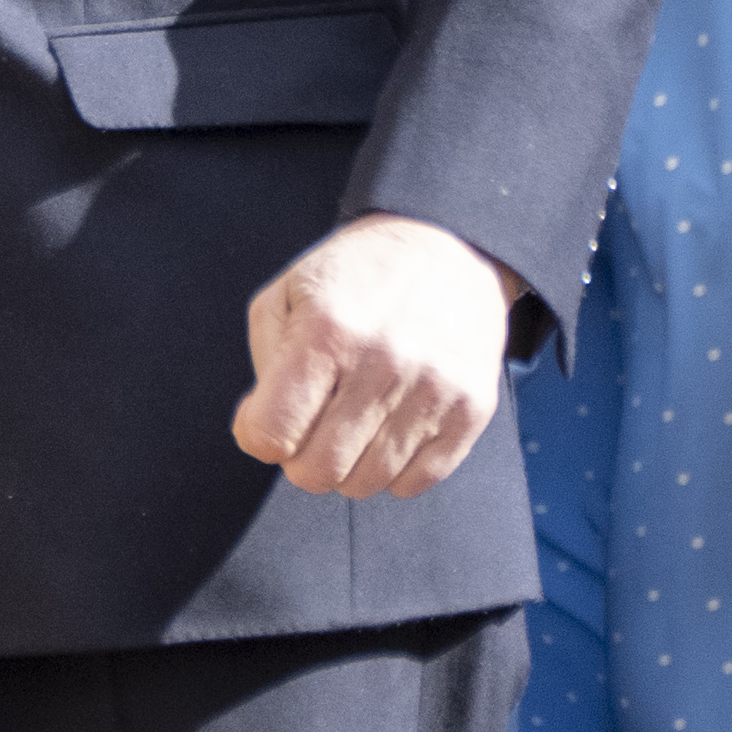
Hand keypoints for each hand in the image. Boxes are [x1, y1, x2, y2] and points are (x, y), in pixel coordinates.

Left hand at [233, 212, 516, 499]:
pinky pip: (416, 482)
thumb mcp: (287, 293)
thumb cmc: (352, 278)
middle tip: (310, 427)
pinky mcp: (471, 410)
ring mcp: (434, 390)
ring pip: (367, 484)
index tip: (269, 418)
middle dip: (301, 460)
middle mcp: (384, 362)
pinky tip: (389, 426)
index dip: (260, 435)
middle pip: (319, 471)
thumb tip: (262, 436)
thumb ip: (264, 366)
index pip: (272, 433)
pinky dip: (394, 469)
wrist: (444, 246)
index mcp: (328, 330)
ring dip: (349, 465)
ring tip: (351, 421)